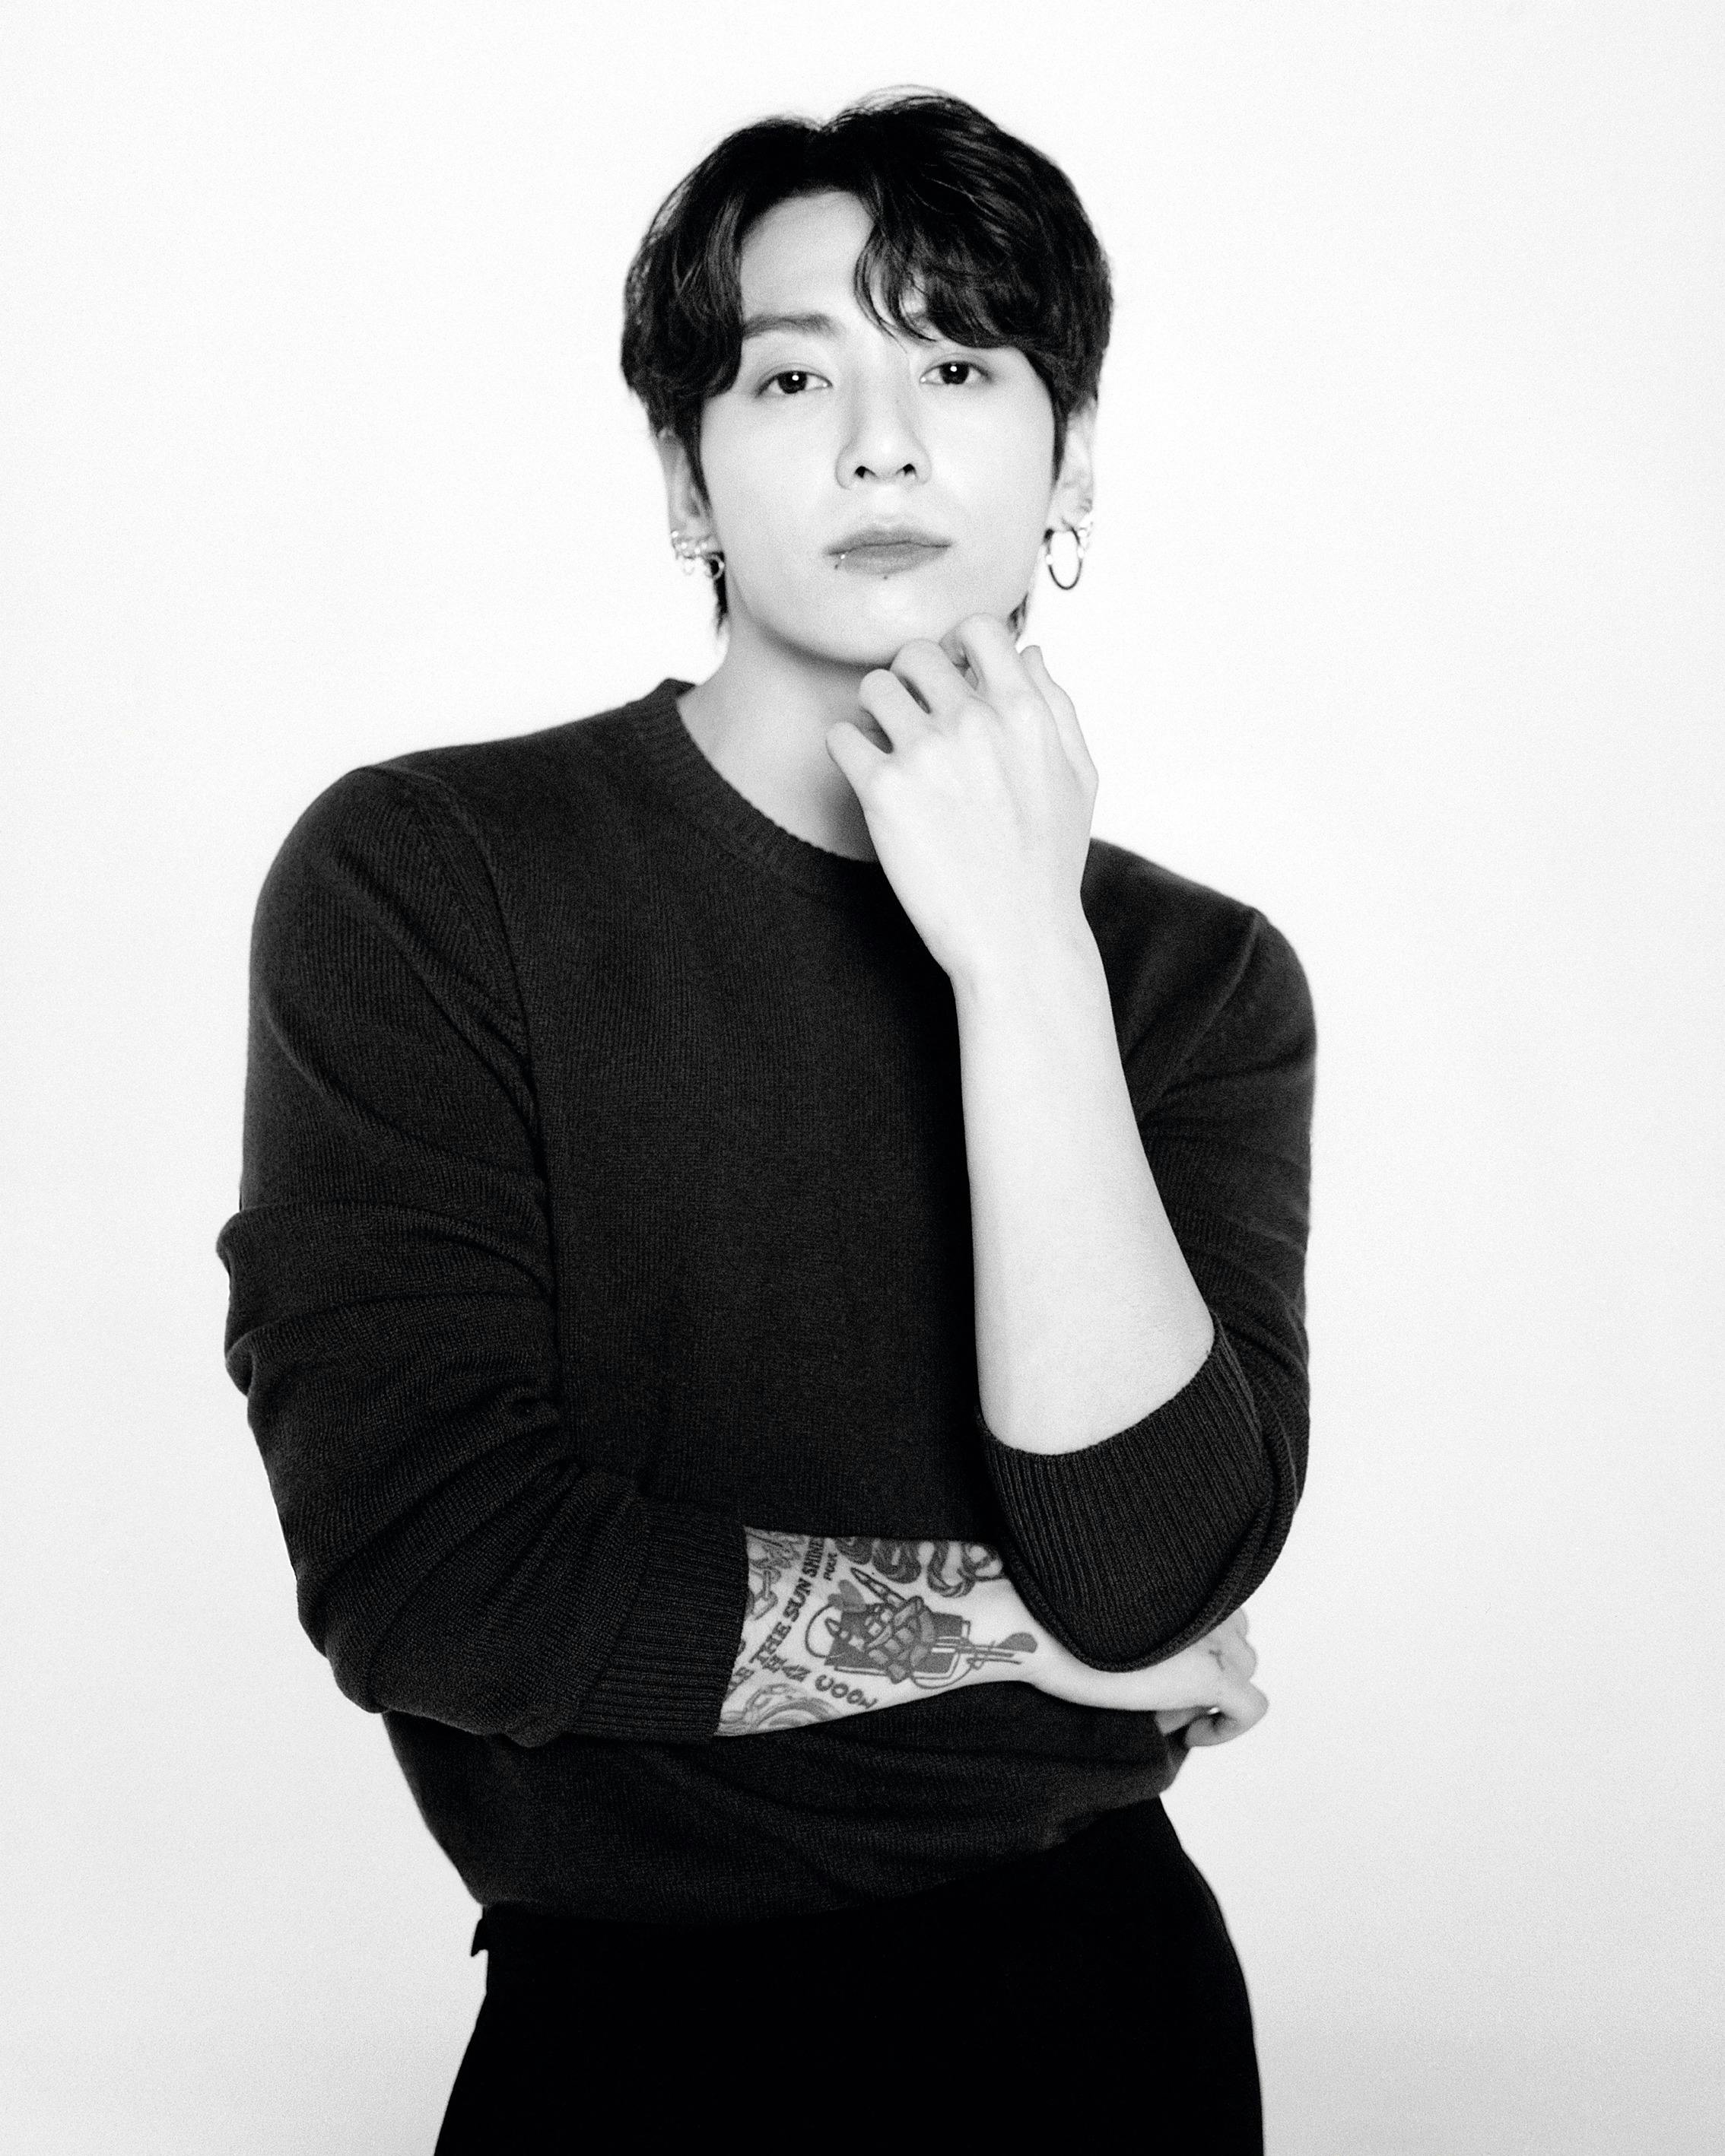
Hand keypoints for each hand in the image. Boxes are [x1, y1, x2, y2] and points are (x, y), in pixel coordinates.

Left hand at [824, 617, 1098, 985]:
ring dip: (875, 713)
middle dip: (911, 682)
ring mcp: (926, 753)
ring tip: (888, 749)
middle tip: (912, 721)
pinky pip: (840, 737)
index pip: (978, 628)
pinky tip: (870, 780)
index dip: (958, 646)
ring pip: (872, 687)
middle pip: (915, 653)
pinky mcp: (883, 790)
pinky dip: (848, 753)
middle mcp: (975, 721)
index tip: (952, 679)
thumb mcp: (1078, 777)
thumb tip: (1031, 652)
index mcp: (1024, 711)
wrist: (1016, 937)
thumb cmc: (1050, 862)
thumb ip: (1056, 706)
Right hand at [1016, 1606, 1266, 1747]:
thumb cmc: (1055, 1618)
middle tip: (1160, 1688)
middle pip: (1235, 1633)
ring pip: (1244, 1665)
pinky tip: (1192, 1734)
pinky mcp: (1211, 1675)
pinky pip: (1250, 1709)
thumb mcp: (1117, 1617)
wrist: (1034, 1628)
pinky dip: (1227, 1728)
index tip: (1162, 1663)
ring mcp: (1212, 1636)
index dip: (1196, 1640)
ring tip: (1168, 1706)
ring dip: (1214, 1688)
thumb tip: (1176, 1677)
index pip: (1217, 1605)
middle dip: (1207, 1662)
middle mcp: (1206, 1598)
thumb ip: (1154, 1628)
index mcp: (1185, 1573)